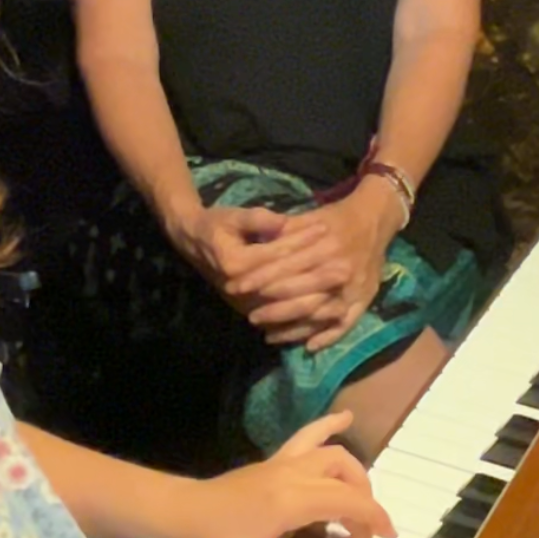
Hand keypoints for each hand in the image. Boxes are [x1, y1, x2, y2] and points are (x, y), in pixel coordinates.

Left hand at [160, 412, 394, 537]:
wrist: (181, 514)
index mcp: (292, 501)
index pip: (349, 502)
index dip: (373, 521)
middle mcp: (294, 474)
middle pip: (347, 479)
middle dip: (364, 508)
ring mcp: (284, 463)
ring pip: (334, 455)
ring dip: (355, 476)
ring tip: (362, 504)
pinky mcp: (275, 461)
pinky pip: (308, 436)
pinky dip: (329, 426)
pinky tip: (346, 417)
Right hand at [166, 204, 329, 317]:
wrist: (192, 242)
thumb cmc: (215, 224)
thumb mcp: (233, 216)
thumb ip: (258, 220)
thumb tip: (285, 223)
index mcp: (236, 264)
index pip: (277, 256)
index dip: (303, 242)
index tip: (327, 231)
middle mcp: (240, 290)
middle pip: (286, 288)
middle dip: (318, 278)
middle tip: (347, 268)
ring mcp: (245, 303)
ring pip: (286, 311)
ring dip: (314, 304)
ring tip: (342, 293)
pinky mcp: (250, 309)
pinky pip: (281, 321)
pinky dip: (304, 320)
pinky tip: (325, 314)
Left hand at [231, 188, 401, 351]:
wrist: (375, 218)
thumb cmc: (335, 218)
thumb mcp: (307, 216)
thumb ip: (283, 231)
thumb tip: (255, 244)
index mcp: (324, 247)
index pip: (285, 268)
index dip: (258, 279)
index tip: (237, 289)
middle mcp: (340, 270)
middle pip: (301, 296)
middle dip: (272, 310)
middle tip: (250, 318)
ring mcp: (354, 288)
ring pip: (319, 315)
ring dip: (293, 329)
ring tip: (269, 335)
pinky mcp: (365, 299)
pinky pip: (345, 324)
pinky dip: (328, 337)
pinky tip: (307, 346)